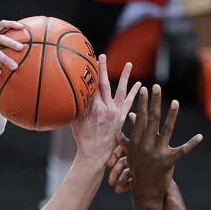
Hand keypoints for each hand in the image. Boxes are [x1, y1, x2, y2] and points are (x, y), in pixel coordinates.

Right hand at [71, 55, 140, 169]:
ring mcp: (116, 113)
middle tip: (102, 56)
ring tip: (129, 64)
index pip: (91, 86)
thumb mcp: (75, 121)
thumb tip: (71, 92)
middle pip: (104, 84)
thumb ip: (76, 106)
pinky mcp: (121, 118)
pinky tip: (139, 84)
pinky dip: (134, 93)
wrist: (95, 154)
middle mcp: (106, 108)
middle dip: (102, 69)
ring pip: (120, 90)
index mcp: (94, 109)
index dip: (90, 73)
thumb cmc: (83, 139)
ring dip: (125, 76)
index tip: (89, 60)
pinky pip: (129, 102)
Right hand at [108, 85, 201, 194]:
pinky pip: (182, 151)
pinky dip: (191, 144)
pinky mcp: (168, 162)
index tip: (144, 90)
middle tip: (157, 87)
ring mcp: (156, 153)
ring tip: (175, 102)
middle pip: (151, 120)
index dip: (143, 104)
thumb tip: (119, 128)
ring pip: (165, 131)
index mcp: (136, 142)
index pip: (140, 119)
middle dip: (154, 102)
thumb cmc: (138, 172)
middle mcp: (145, 146)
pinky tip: (200, 137)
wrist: (144, 192)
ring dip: (171, 116)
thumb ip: (126, 140)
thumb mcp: (130, 154)